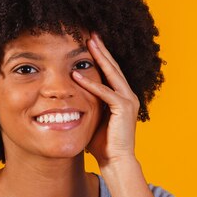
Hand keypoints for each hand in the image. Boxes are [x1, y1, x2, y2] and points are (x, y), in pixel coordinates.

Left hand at [72, 32, 139, 167]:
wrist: (116, 162)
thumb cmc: (102, 144)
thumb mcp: (92, 118)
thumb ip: (85, 105)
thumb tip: (67, 98)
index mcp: (121, 97)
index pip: (110, 71)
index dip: (100, 56)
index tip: (89, 43)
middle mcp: (128, 95)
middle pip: (113, 67)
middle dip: (101, 49)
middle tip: (90, 34)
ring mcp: (128, 100)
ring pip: (112, 74)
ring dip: (99, 58)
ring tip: (88, 43)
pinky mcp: (124, 108)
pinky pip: (106, 92)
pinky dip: (91, 84)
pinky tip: (77, 76)